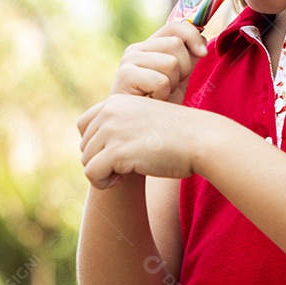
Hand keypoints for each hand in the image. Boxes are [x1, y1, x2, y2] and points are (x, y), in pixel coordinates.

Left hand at [77, 94, 207, 188]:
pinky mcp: (117, 151)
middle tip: (125, 166)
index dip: (97, 143)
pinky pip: (92, 174)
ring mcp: (112, 130)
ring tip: (126, 173)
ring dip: (104, 172)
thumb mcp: (147, 120)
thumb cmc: (180, 136)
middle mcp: (110, 112)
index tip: (118, 153)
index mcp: (117, 101)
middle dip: (101, 159)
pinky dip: (103, 183)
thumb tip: (96, 149)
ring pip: (86, 160)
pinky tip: (123, 179)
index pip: (84, 124)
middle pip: (85, 145)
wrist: (202, 140)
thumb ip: (123, 127)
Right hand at [111, 21, 207, 102]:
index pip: (174, 26)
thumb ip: (189, 56)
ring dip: (172, 84)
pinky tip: (152, 102)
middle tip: (170, 86)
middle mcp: (135, 49)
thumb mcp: (180, 77)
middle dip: (183, 68)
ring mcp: (128, 61)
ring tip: (160, 95)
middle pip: (176, 44)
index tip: (203, 53)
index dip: (193, 36)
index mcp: (149, 46)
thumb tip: (203, 39)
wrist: (141, 130)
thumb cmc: (160, 104)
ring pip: (171, 63)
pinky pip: (161, 81)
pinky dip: (163, 95)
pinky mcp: (125, 76)